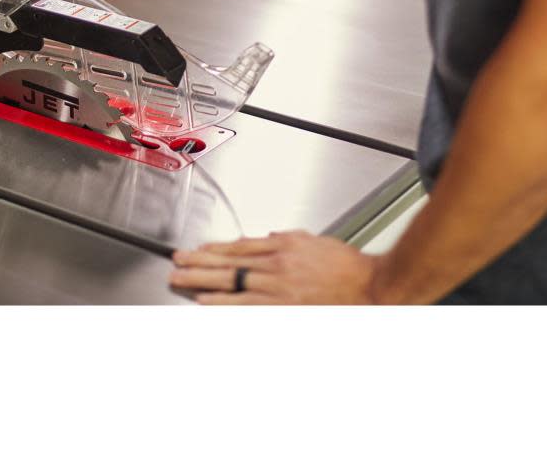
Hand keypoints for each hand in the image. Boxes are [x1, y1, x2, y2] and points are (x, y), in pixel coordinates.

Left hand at [169, 230, 380, 304]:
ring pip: (231, 284)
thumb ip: (287, 238)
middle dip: (199, 263)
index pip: (239, 246)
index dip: (215, 249)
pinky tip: (207, 304)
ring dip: (203, 282)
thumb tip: (265, 237)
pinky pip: (247, 306)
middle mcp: (276, 266)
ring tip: (181, 280)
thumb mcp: (314, 241)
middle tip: (177, 263)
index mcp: (283, 247)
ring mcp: (277, 289)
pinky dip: (225, 305)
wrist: (370, 288)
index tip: (197, 249)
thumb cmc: (347, 267)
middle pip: (229, 263)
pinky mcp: (283, 309)